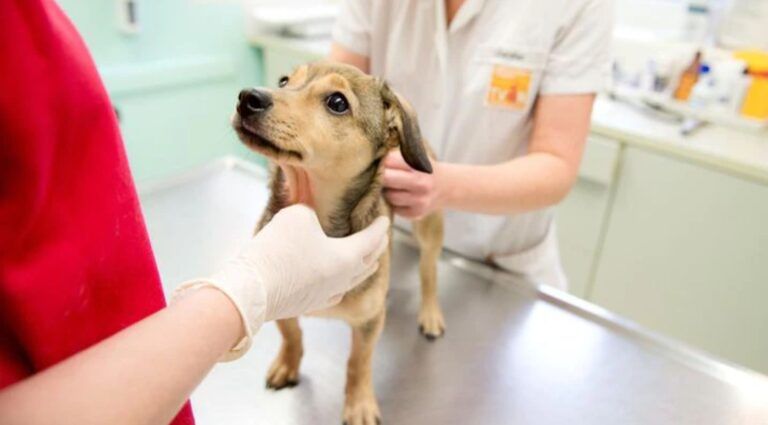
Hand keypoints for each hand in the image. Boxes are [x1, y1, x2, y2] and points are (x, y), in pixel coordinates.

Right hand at [174, 205, 388, 359]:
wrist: (252, 289)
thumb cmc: (279, 248)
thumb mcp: (298, 215)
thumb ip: (312, 212)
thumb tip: (312, 219)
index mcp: (347, 257)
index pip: (371, 240)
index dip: (379, 228)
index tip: (386, 220)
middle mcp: (342, 279)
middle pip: (367, 263)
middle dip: (376, 249)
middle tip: (381, 239)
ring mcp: (325, 295)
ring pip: (352, 281)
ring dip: (362, 268)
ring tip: (367, 262)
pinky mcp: (307, 304)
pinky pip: (333, 294)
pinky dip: (340, 284)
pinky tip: (338, 285)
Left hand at [382, 150, 442, 219]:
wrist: (445, 187)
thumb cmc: (423, 169)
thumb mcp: (415, 157)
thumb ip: (395, 158)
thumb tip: (372, 162)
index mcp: (420, 167)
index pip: (389, 162)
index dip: (382, 162)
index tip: (379, 163)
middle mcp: (422, 185)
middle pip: (387, 179)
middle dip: (380, 176)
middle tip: (378, 175)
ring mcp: (419, 202)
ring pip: (389, 196)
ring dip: (386, 191)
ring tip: (390, 186)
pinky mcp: (415, 214)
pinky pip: (394, 208)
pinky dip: (393, 202)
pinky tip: (399, 196)